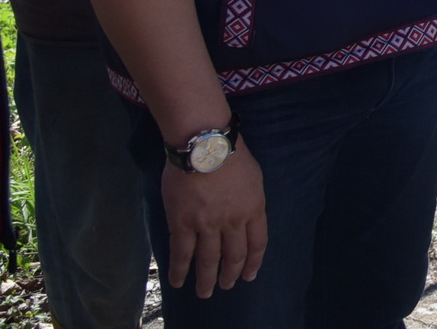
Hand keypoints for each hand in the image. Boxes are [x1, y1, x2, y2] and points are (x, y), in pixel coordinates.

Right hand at [161, 137, 266, 297]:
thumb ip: (250, 200)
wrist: (205, 145)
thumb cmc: (232, 154)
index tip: (250, 275)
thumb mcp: (254, 178)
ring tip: (206, 292)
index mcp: (254, 208)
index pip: (257, 243)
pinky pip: (181, 253)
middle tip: (227, 286)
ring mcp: (207, 224)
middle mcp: (233, 221)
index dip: (254, 262)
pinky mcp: (182, 223)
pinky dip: (180, 270)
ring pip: (209, 260)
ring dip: (207, 279)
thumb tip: (246, 216)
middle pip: (234, 255)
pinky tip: (178, 281)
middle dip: (231, 274)